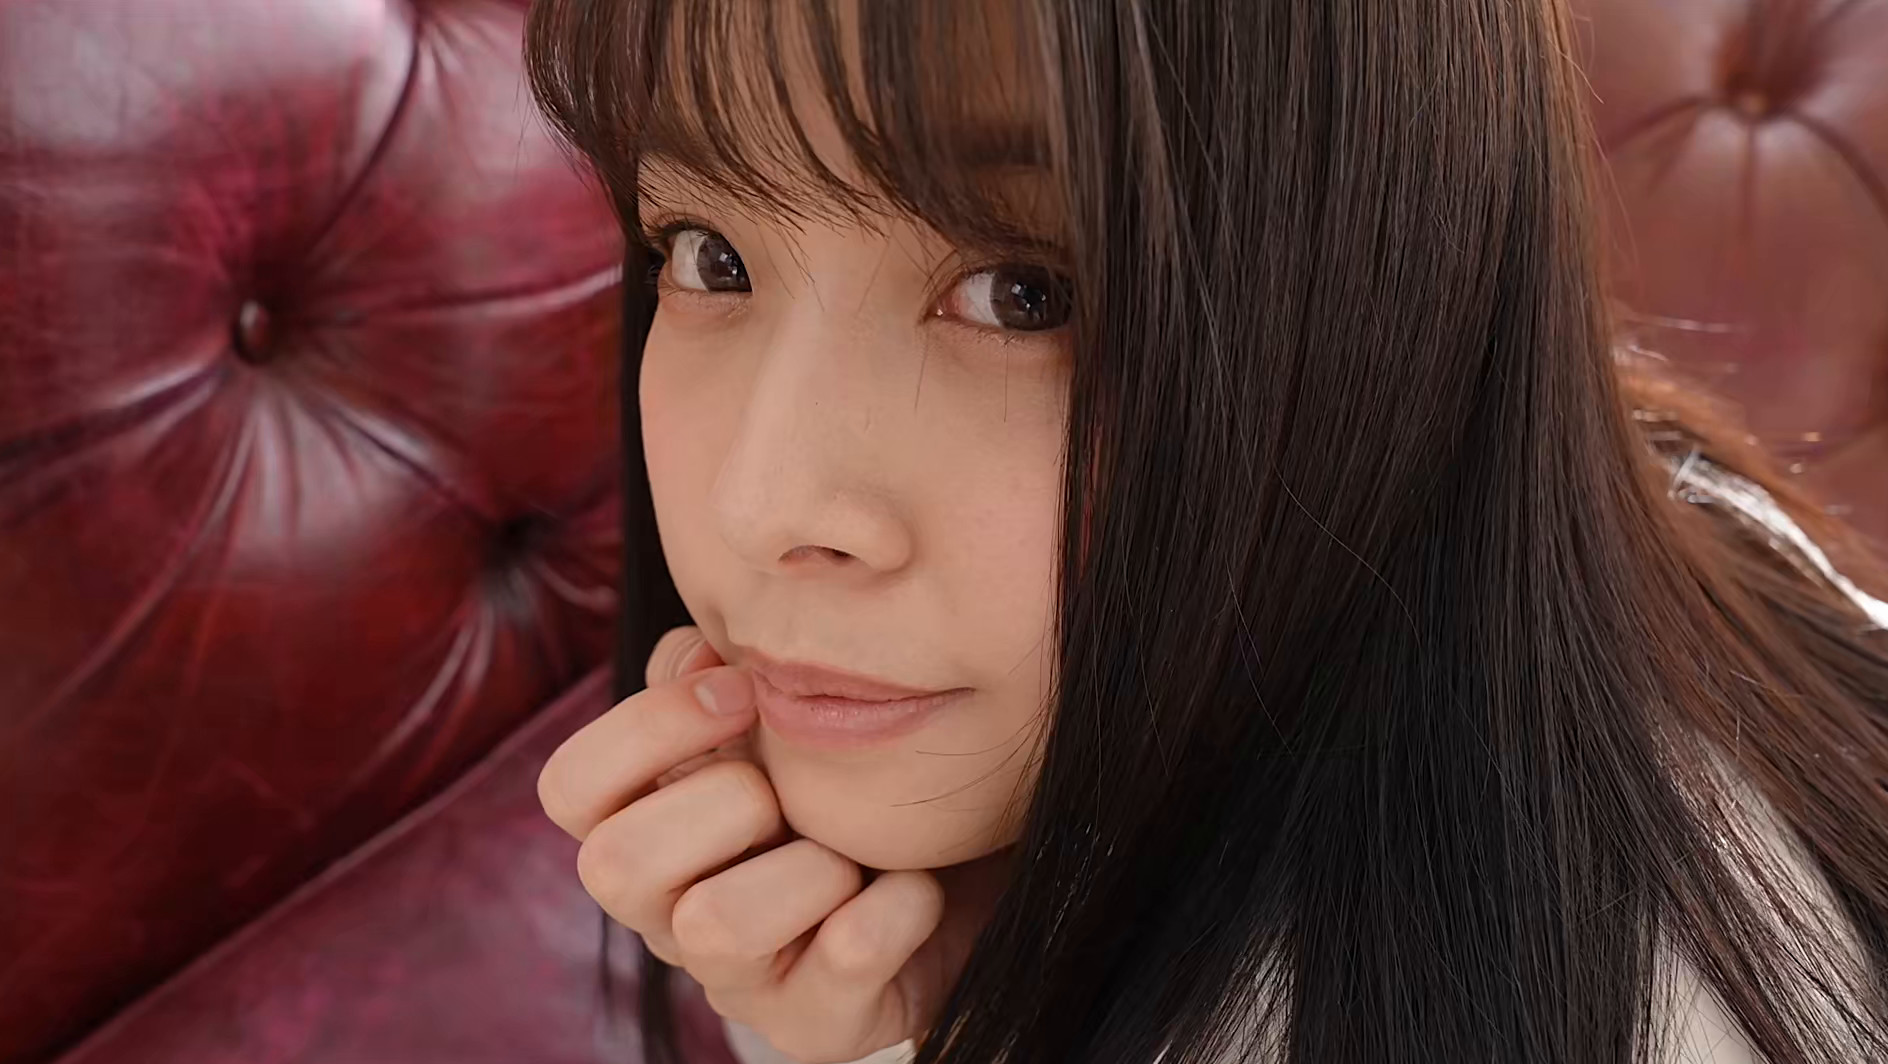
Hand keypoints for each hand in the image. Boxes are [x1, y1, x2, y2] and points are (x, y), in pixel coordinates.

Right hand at [537, 626, 1011, 1062]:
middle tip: (794, 791)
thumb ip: (713, 674)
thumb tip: (698, 651)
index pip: (568, 790)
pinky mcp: (815, 1027)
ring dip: (810, 865)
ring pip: (714, 926)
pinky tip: (917, 888)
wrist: (964, 874)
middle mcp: (667, 916)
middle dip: (728, 801)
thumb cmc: (843, 788)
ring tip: (854, 853)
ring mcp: (737, 983)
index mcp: (641, 830)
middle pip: (614, 865)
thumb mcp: (773, 719)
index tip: (741, 692)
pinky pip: (847, 953)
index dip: (645, 729)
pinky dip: (899, 902)